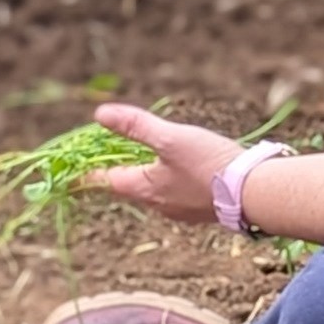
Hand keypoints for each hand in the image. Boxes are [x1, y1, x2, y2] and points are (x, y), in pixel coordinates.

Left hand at [92, 103, 242, 224]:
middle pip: (127, 185)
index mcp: (143, 188)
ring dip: (145, 173)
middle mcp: (157, 204)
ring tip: (144, 156)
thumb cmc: (209, 164)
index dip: (86, 174)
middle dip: (116, 170)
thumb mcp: (169, 139)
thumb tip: (100, 114)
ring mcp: (179, 210)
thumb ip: (136, 126)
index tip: (69, 174)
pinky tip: (182, 169)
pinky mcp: (199, 209)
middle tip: (106, 156)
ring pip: (153, 190)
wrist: (254, 192)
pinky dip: (169, 179)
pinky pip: (175, 193)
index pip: (104, 181)